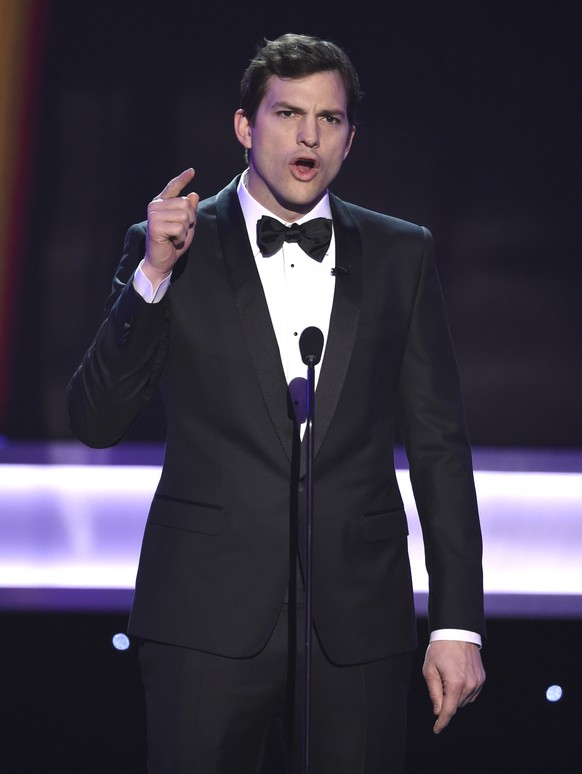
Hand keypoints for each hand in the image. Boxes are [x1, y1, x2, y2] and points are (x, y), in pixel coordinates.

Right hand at [143, 168, 198, 283]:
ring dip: (185, 230)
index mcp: (162, 203)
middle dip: (189, 221)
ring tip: (174, 237)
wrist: (161, 261)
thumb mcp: (186, 225)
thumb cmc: (173, 243)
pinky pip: (179, 228)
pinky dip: (180, 237)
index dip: (183, 179)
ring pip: (184, 216)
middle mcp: (156, 205)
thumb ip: (189, 211)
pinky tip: (172, 241)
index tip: (192, 171)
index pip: (173, 187)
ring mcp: (154, 214)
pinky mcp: (155, 225)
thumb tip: (194, 194)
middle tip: (178, 232)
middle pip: (186, 204)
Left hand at [422, 640, 484, 733]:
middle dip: (446, 700)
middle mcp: (469, 685)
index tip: (436, 729)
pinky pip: (472, 693)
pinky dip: (463, 691)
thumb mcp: (430, 669)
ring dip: (455, 696)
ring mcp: (477, 682)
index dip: (442, 722)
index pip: (449, 711)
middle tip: (439, 682)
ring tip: (448, 676)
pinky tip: (457, 678)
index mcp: (455, 684)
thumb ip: (434, 692)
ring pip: (464, 701)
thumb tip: (438, 711)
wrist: (457, 632)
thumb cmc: (441, 649)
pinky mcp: (481, 678)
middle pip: (456, 705)